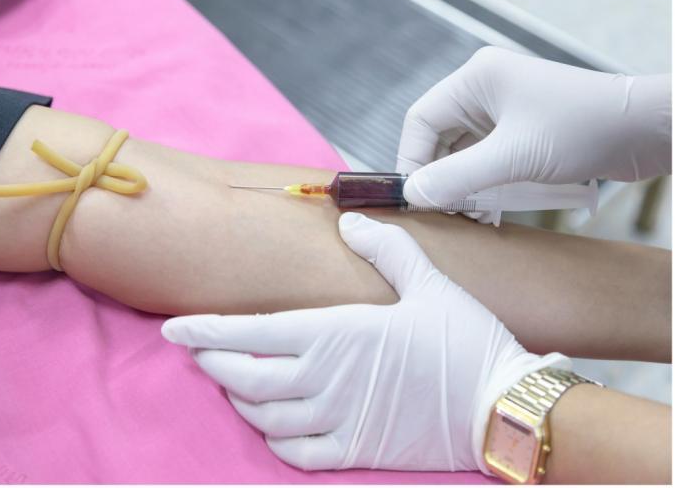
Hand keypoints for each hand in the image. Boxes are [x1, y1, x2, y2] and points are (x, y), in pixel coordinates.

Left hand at [161, 212, 567, 471]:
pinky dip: (271, 439)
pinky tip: (269, 424)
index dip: (205, 331)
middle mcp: (324, 378)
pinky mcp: (353, 451)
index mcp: (335, 332)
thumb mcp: (428, 281)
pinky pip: (293, 453)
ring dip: (237, 399)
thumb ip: (385, 246)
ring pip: (261, 416)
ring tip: (231, 382)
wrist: (501, 405)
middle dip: (212, 362)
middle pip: (242, 376)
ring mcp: (335, 419)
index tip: (173, 329)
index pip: (250, 331)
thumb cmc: (464, 340)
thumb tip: (350, 220)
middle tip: (198, 351)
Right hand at [398, 46, 669, 207]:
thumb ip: (457, 177)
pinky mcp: (523, 130)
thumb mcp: (513, 158)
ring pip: (463, 152)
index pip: (421, 120)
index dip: (411, 159)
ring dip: (464, 185)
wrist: (647, 131)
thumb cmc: (583, 129)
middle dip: (440, 177)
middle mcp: (486, 89)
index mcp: (477, 79)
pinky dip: (485, 183)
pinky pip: (487, 159)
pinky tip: (490, 209)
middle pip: (440, 138)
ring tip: (472, 214)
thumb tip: (412, 194)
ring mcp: (506, 110)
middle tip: (444, 211)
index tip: (414, 196)